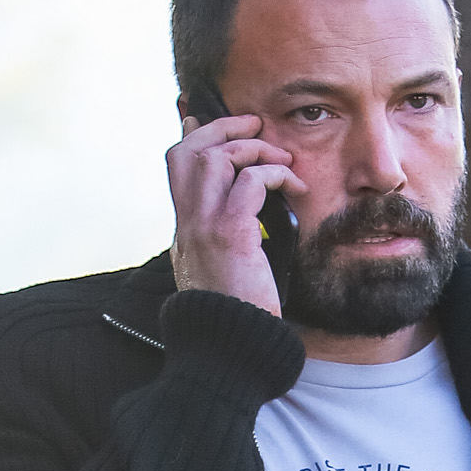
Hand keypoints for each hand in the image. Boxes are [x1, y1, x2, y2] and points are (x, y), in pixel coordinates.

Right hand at [167, 110, 301, 315]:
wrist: (230, 349)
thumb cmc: (236, 321)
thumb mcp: (219, 279)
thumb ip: (221, 249)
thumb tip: (246, 229)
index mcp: (184, 233)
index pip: (176, 168)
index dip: (192, 136)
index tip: (207, 120)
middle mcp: (187, 225)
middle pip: (188, 151)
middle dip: (221, 128)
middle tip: (253, 125)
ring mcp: (204, 227)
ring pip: (215, 157)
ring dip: (252, 146)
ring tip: (280, 157)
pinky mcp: (230, 233)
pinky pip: (250, 180)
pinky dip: (274, 172)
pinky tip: (293, 183)